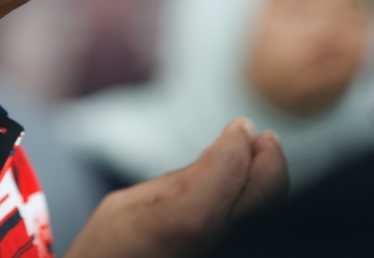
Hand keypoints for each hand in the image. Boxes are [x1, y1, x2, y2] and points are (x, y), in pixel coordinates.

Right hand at [64, 118, 287, 257]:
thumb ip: (182, 179)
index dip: (237, 144)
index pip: (226, 173)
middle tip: (265, 140)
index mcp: (178, 223)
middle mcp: (210, 244)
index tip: (240, 126)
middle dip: (268, 162)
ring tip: (258, 162)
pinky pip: (250, 229)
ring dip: (267, 185)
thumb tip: (226, 151)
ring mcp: (221, 250)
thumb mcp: (126, 206)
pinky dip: (257, 208)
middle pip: (264, 198)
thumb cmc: (104, 252)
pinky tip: (246, 195)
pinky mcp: (225, 252)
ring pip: (268, 216)